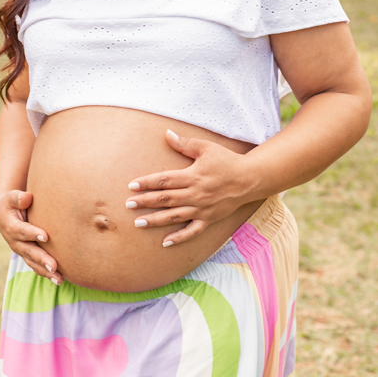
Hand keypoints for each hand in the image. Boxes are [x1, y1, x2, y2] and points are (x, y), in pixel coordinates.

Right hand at [0, 189, 62, 284]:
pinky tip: (59, 280)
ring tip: (59, 279)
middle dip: (41, 259)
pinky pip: (36, 267)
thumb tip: (27, 197)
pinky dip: (47, 274)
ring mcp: (22, 251)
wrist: (4, 216)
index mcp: (11, 227)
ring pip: (33, 263)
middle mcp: (15, 242)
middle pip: (29, 252)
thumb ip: (18, 198)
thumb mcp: (12, 198)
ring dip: (46, 272)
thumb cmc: (12, 203)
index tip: (46, 236)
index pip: (22, 231)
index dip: (33, 233)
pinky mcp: (28, 256)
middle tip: (54, 266)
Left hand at [124, 130, 256, 246]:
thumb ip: (185, 143)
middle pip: (165, 199)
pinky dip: (179, 238)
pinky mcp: (208, 219)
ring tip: (138, 223)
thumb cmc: (226, 161)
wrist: (249, 179)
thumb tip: (166, 134)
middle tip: (128, 204)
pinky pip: (192, 231)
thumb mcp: (206, 147)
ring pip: (174, 216)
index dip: (147, 183)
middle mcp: (195, 194)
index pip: (164, 180)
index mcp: (192, 176)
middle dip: (145, 201)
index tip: (132, 186)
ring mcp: (201, 209)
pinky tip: (165, 243)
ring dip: (156, 220)